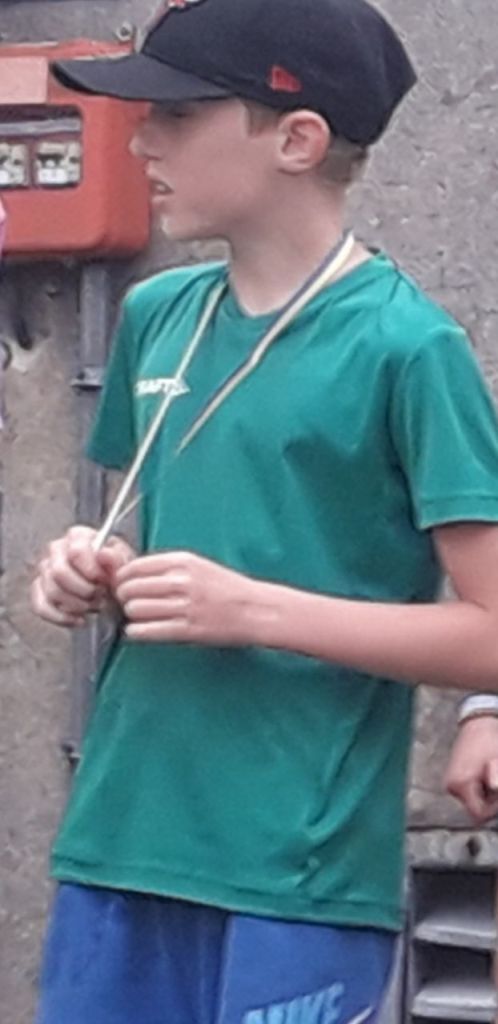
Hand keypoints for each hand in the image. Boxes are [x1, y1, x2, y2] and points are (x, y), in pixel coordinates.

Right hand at [31, 526, 133, 627]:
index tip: (104, 581)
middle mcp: (57, 549)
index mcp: (78, 536)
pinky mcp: (40, 591)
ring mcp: (45, 570)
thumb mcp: (125, 562)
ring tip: (94, 606)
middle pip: (59, 572)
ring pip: (52, 591)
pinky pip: (41, 607)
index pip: (76, 552)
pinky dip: (61, 618)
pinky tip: (79, 620)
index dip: (91, 571)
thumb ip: (116, 558)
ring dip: (76, 605)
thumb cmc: (117, 571)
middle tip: (100, 597)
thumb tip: (102, 554)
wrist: (113, 588)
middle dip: (83, 591)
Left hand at [115, 550, 259, 644]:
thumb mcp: (198, 566)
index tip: (123, 585)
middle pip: (131, 587)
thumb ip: (167, 567)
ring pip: (136, 609)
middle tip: (128, 603)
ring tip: (136, 618)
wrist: (256, 609)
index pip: (135, 566)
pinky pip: (148, 630)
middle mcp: (182, 581)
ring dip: (130, 615)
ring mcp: (185, 606)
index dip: (122, 578)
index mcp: (183, 561)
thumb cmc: (226, 588)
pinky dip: (136, 632)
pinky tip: (137, 632)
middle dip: (124, 597)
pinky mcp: (188, 629)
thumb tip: (131, 574)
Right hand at [445, 716, 497, 822]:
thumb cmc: (489, 740)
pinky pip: (471, 792)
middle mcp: (452, 786)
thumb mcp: (497, 762)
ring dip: (487, 793)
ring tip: (491, 770)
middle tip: (495, 775)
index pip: (479, 814)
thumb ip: (497, 781)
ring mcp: (451, 783)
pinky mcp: (454, 778)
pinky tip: (486, 771)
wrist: (478, 722)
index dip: (494, 808)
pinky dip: (481, 786)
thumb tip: (496, 791)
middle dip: (491, 799)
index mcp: (460, 784)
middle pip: (476, 808)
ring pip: (474, 800)